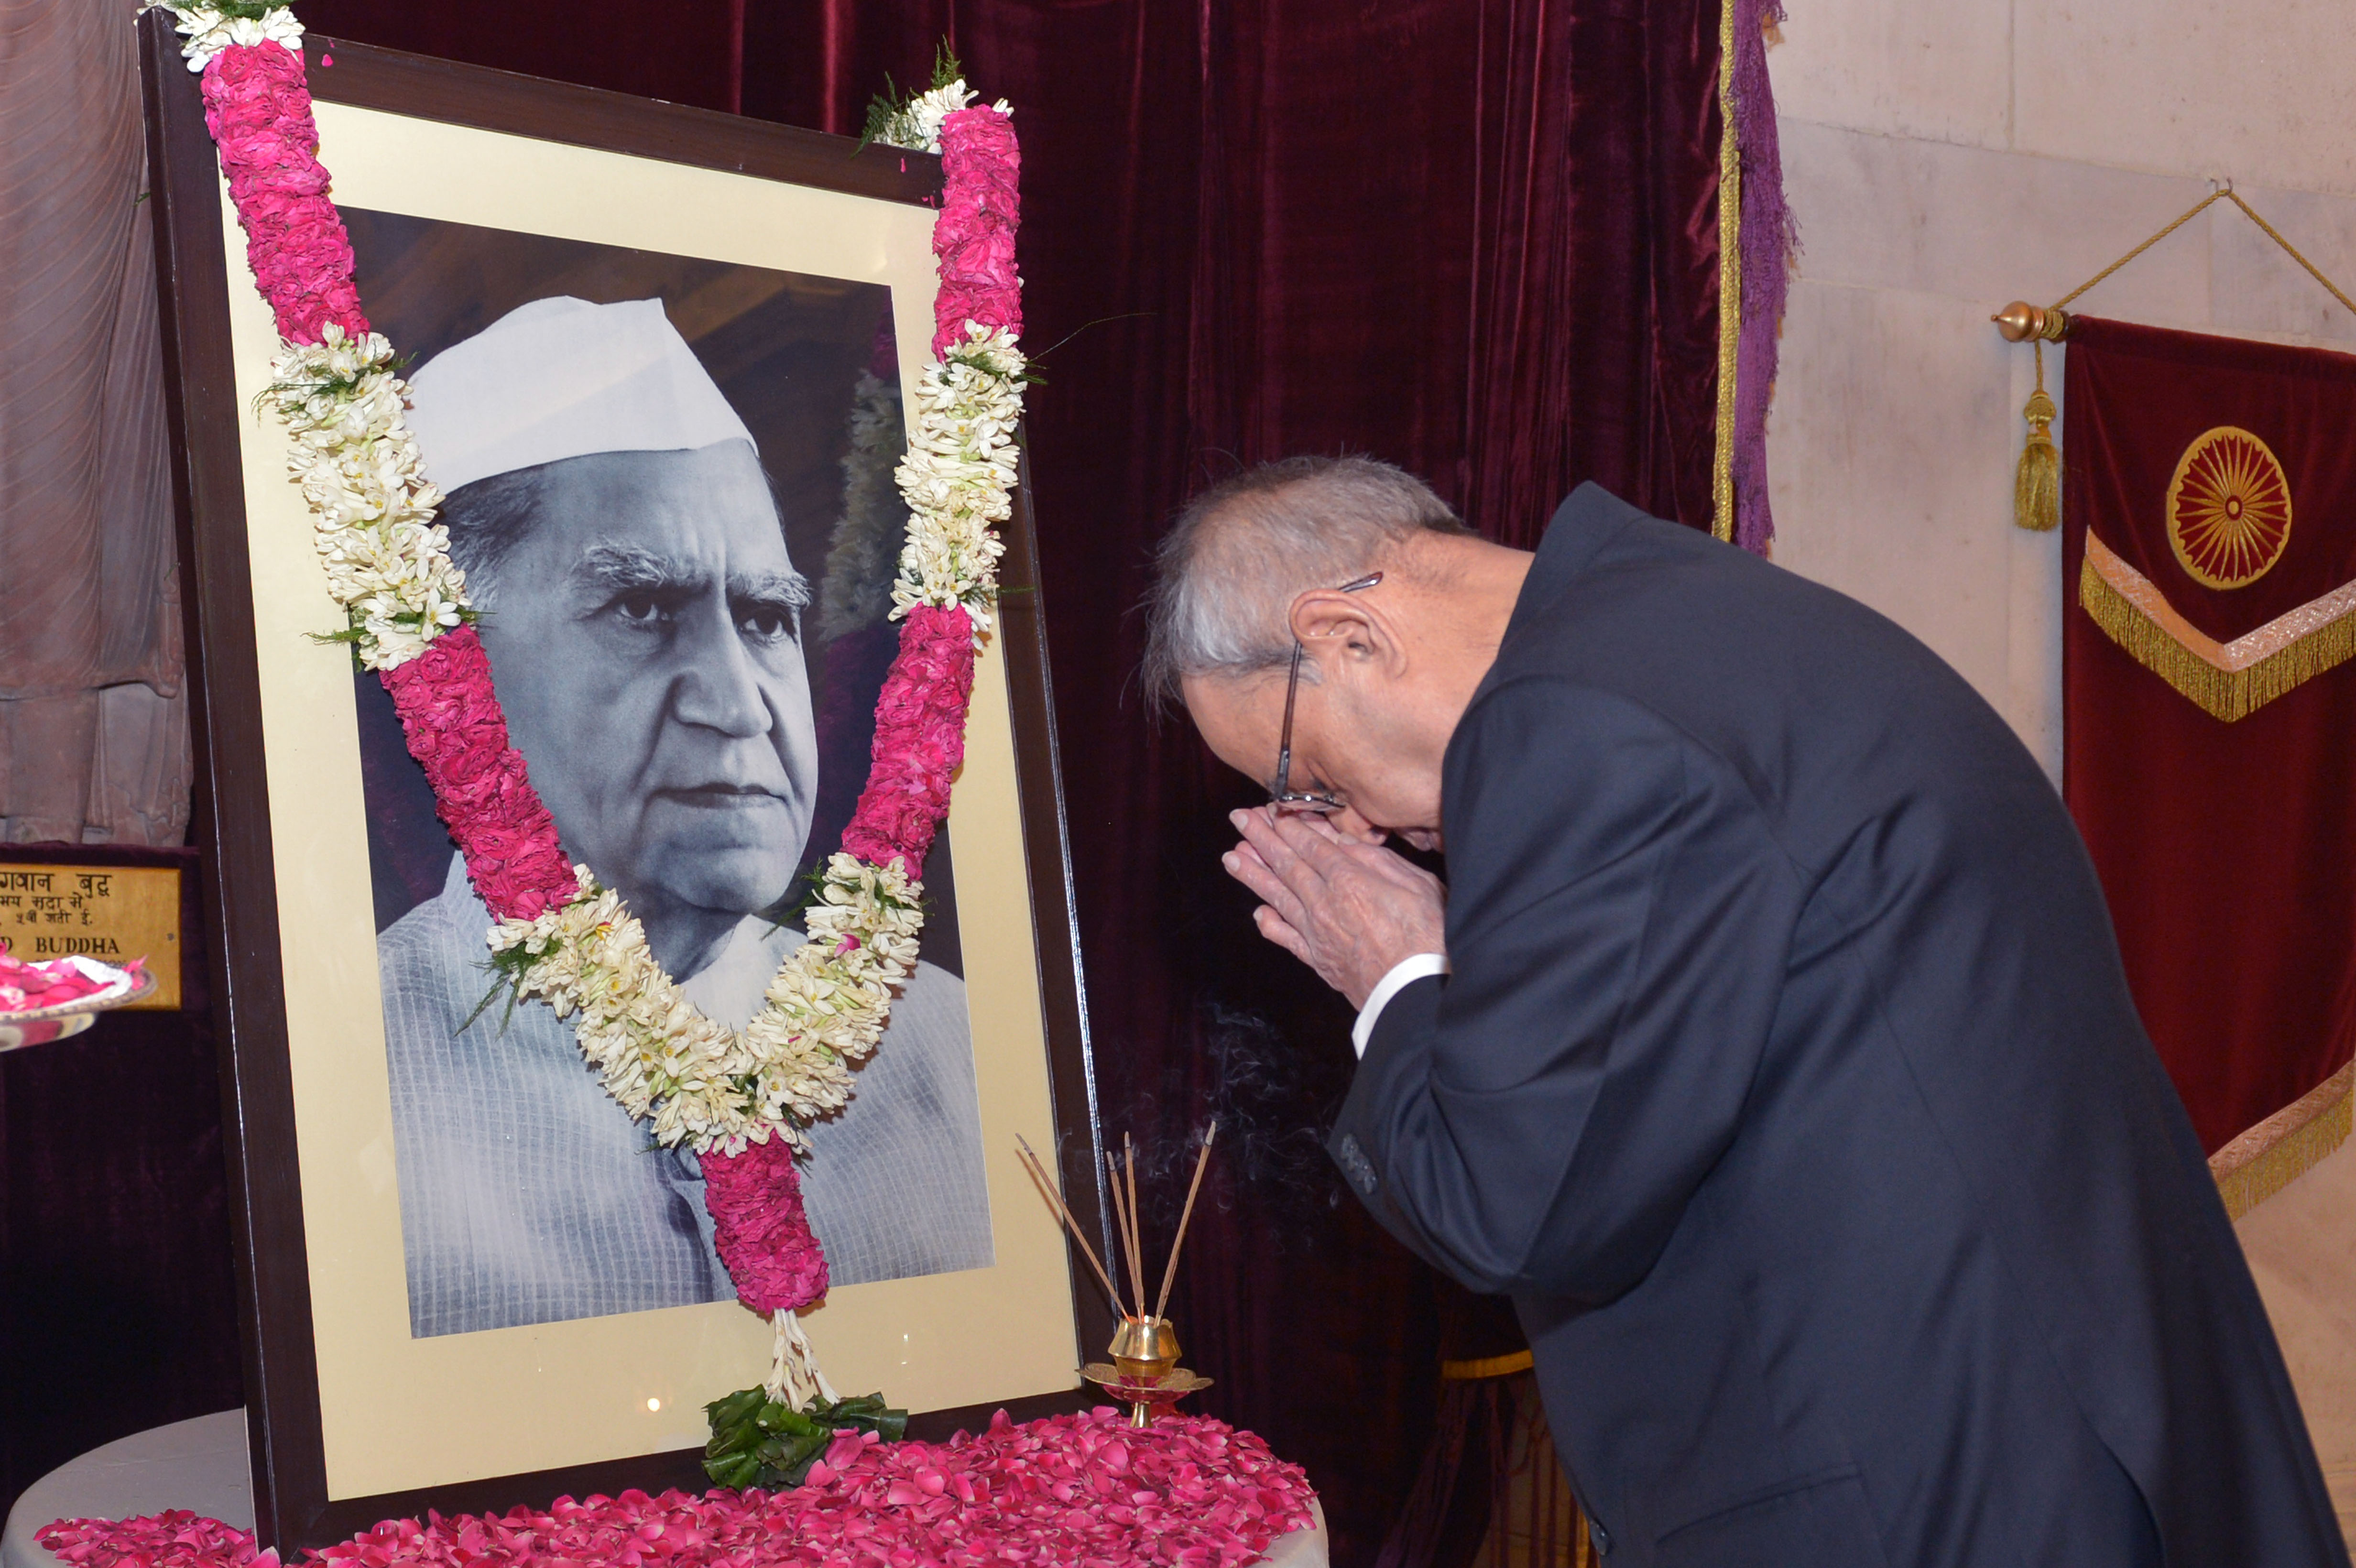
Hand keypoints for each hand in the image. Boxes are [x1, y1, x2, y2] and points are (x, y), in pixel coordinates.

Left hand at [1222, 807, 1446, 1008]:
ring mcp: (1317, 933)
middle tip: (1239, 819)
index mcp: (1350, 881)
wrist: (1417, 992)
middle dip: (1261, 839)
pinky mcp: (1318, 959)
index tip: (1269, 810)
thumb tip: (1345, 842)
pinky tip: (1258, 911)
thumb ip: (1377, 860)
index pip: (1310, 846)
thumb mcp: (1416, 883)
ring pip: (1278, 896)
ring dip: (1253, 874)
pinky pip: (1286, 937)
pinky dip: (1269, 923)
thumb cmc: (1428, 937)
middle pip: (1287, 864)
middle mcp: (1325, 904)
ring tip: (1232, 856)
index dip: (1287, 826)